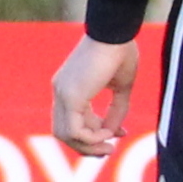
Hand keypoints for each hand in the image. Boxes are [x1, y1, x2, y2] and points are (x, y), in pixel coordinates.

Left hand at [50, 36, 140, 159]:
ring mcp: (62, 94)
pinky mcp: (70, 96)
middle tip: (109, 149)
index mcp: (69, 87)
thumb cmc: (121, 51)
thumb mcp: (121, 86)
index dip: (95, 133)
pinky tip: (109, 133)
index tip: (119, 133)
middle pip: (64, 132)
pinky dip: (91, 138)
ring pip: (65, 135)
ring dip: (88, 146)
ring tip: (110, 145)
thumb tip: (115, 132)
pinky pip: (74, 130)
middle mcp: (61, 92)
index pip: (74, 120)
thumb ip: (116, 109)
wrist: (116, 32)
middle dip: (87, 145)